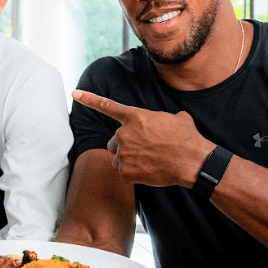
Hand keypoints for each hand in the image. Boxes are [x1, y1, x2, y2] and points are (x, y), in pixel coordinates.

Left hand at [72, 89, 211, 186]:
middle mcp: (124, 133)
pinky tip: (149, 171)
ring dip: (129, 159)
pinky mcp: (125, 171)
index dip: (89, 99)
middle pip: (115, 140)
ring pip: (118, 157)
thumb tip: (168, 121)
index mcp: (135, 117)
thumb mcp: (176, 118)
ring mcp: (123, 153)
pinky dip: (134, 174)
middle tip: (146, 149)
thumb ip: (160, 119)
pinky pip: (123, 172)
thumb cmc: (187, 138)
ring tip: (149, 160)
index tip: (75, 93)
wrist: (192, 161)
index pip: (107, 106)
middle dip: (126, 145)